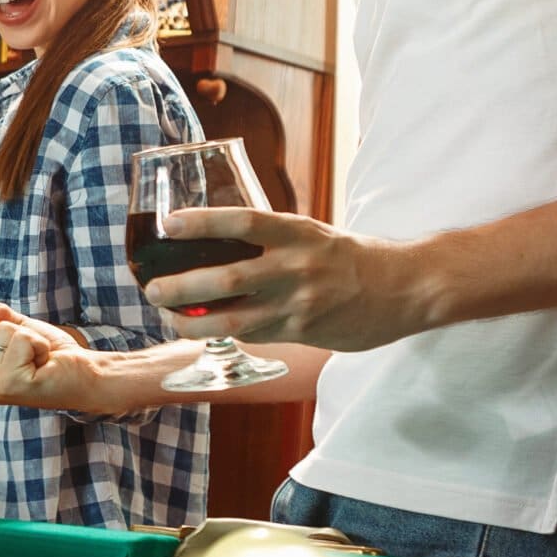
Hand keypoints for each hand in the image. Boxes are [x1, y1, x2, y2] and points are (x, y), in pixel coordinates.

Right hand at [0, 309, 98, 409]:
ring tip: (39, 361)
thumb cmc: (54, 356)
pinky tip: (45, 364)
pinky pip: (20, 338)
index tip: (20, 354)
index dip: (0, 333)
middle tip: (31, 357)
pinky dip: (39, 343)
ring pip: (0, 331)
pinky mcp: (10, 384)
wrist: (87, 375)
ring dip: (28, 339)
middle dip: (13, 335)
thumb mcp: (19, 330)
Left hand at [140, 207, 438, 352]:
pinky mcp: (302, 331)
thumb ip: (271, 238)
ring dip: (193, 323)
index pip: (242, 221)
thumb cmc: (349, 257)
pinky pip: (254, 335)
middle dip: (182, 287)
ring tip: (166, 318)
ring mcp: (299, 303)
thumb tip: (217, 239)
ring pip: (234, 319)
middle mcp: (295, 266)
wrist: (404, 289)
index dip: (202, 222)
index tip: (168, 224)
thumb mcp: (312, 234)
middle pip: (228, 277)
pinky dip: (225, 332)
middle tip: (151, 288)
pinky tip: (202, 330)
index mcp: (297, 232)